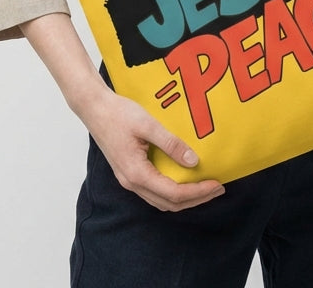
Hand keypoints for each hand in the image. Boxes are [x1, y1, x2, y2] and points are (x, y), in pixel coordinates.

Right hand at [80, 85, 224, 211]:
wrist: (94, 108)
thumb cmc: (119, 113)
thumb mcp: (148, 125)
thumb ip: (171, 144)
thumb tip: (194, 162)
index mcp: (137, 173)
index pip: (174, 193)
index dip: (197, 192)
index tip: (217, 185)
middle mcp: (132, 183)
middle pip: (169, 203)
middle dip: (196, 199)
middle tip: (218, 189)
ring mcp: (129, 180)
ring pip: (161, 200)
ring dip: (184, 198)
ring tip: (205, 187)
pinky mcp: (129, 173)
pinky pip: (154, 191)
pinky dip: (172, 192)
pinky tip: (183, 179)